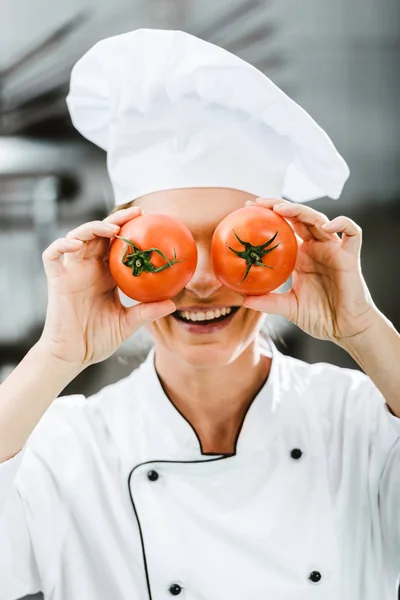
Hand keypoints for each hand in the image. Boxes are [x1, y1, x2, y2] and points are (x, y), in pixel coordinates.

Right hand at [39, 206, 174, 367]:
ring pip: (77, 238)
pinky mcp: (56, 280)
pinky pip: (52, 255)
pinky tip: (77, 244)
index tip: (149, 221)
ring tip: (111, 228)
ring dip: (92, 228)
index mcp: (105, 275)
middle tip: (136, 214)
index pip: (117, 245)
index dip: (130, 230)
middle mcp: (88, 269)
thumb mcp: (127, 323)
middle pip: (99, 234)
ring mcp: (71, 272)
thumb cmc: (98, 339)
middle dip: (116, 220)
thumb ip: (147, 312)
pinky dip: (61, 244)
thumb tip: (173, 304)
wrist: (73, 356)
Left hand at [242, 198, 375, 343]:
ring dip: (301, 211)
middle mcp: (316, 248)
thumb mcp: (288, 308)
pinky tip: (325, 226)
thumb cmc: (320, 317)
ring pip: (320, 219)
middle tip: (258, 203)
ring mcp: (333, 250)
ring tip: (280, 209)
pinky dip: (342, 223)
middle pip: (299, 217)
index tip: (248, 209)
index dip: (269, 216)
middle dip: (279, 205)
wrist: (344, 329)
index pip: (285, 227)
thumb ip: (268, 302)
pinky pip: (352, 232)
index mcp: (301, 256)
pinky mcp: (350, 256)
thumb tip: (243, 299)